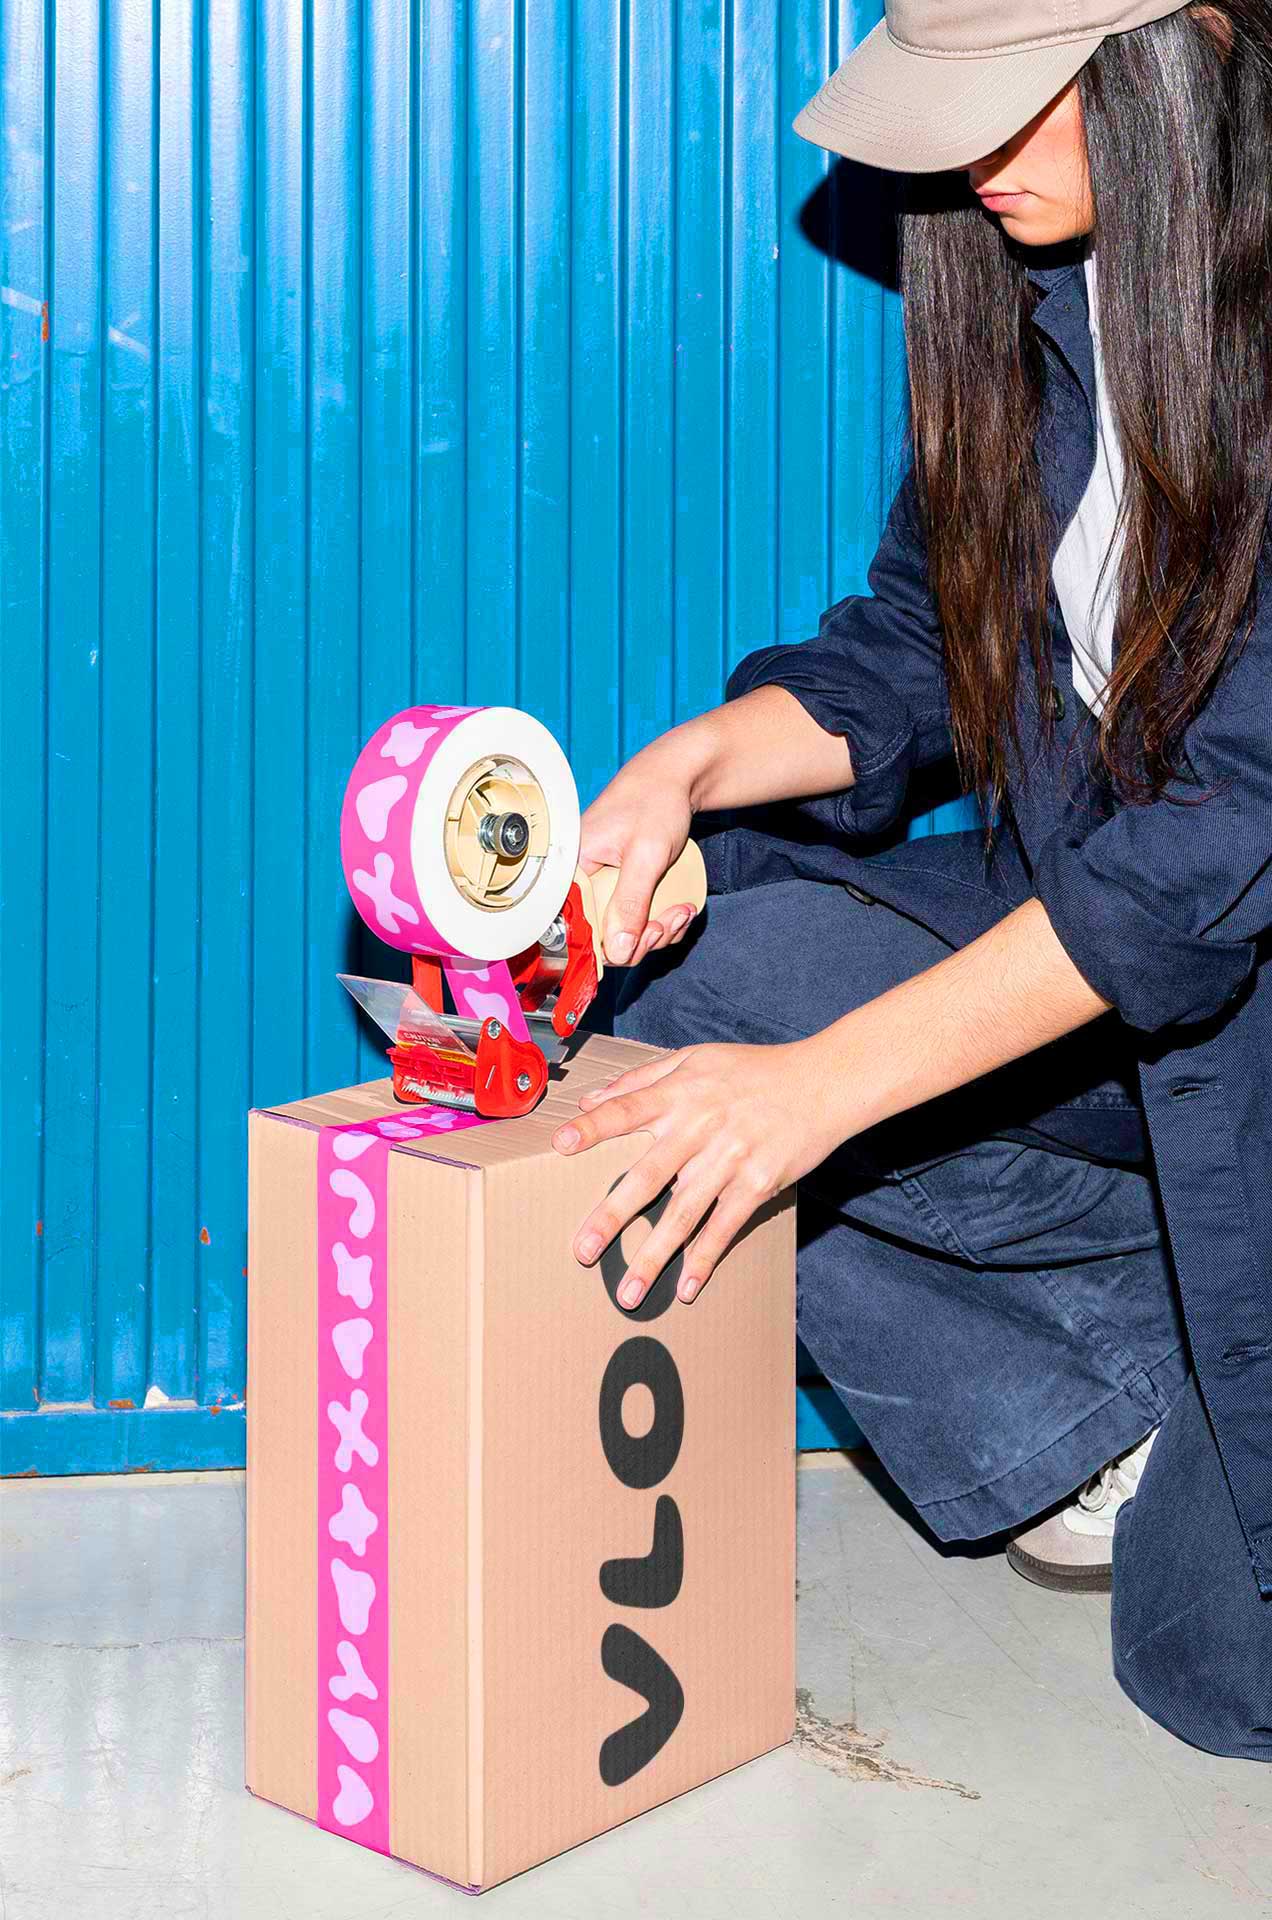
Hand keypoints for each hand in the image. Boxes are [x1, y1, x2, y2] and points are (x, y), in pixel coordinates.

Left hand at [552, 1039, 845, 1307]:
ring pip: (684, 1213)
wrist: (822, 1083)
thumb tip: (591, 1098)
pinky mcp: (757, 1183)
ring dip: (655, 1256)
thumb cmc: (754, 1071)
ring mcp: (730, 1158)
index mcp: (681, 1093)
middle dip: (612, 1216)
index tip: (559, 1146)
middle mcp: (700, 1126)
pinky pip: (725, 1227)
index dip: (592, 1127)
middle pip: (647, 1175)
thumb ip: (643, 1078)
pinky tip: (686, 1287)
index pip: (626, 1109)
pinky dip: (705, 1258)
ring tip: (630, 1293)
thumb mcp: (696, 1059)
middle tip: (582, 1251)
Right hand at [578, 745, 701, 966]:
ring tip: (682, 910)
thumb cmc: (655, 802)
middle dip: (644, 938)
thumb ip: (630, 903)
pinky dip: (661, 921)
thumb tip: (618, 951)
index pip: (576, 931)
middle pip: (604, 937)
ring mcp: (602, 886)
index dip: (612, 945)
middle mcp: (581, 882)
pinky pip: (635, 919)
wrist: (674, 778)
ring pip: (624, 932)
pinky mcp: (621, 886)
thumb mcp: (645, 856)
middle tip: (673, 920)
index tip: (649, 934)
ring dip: (659, 931)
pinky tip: (681, 908)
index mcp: (572, 871)